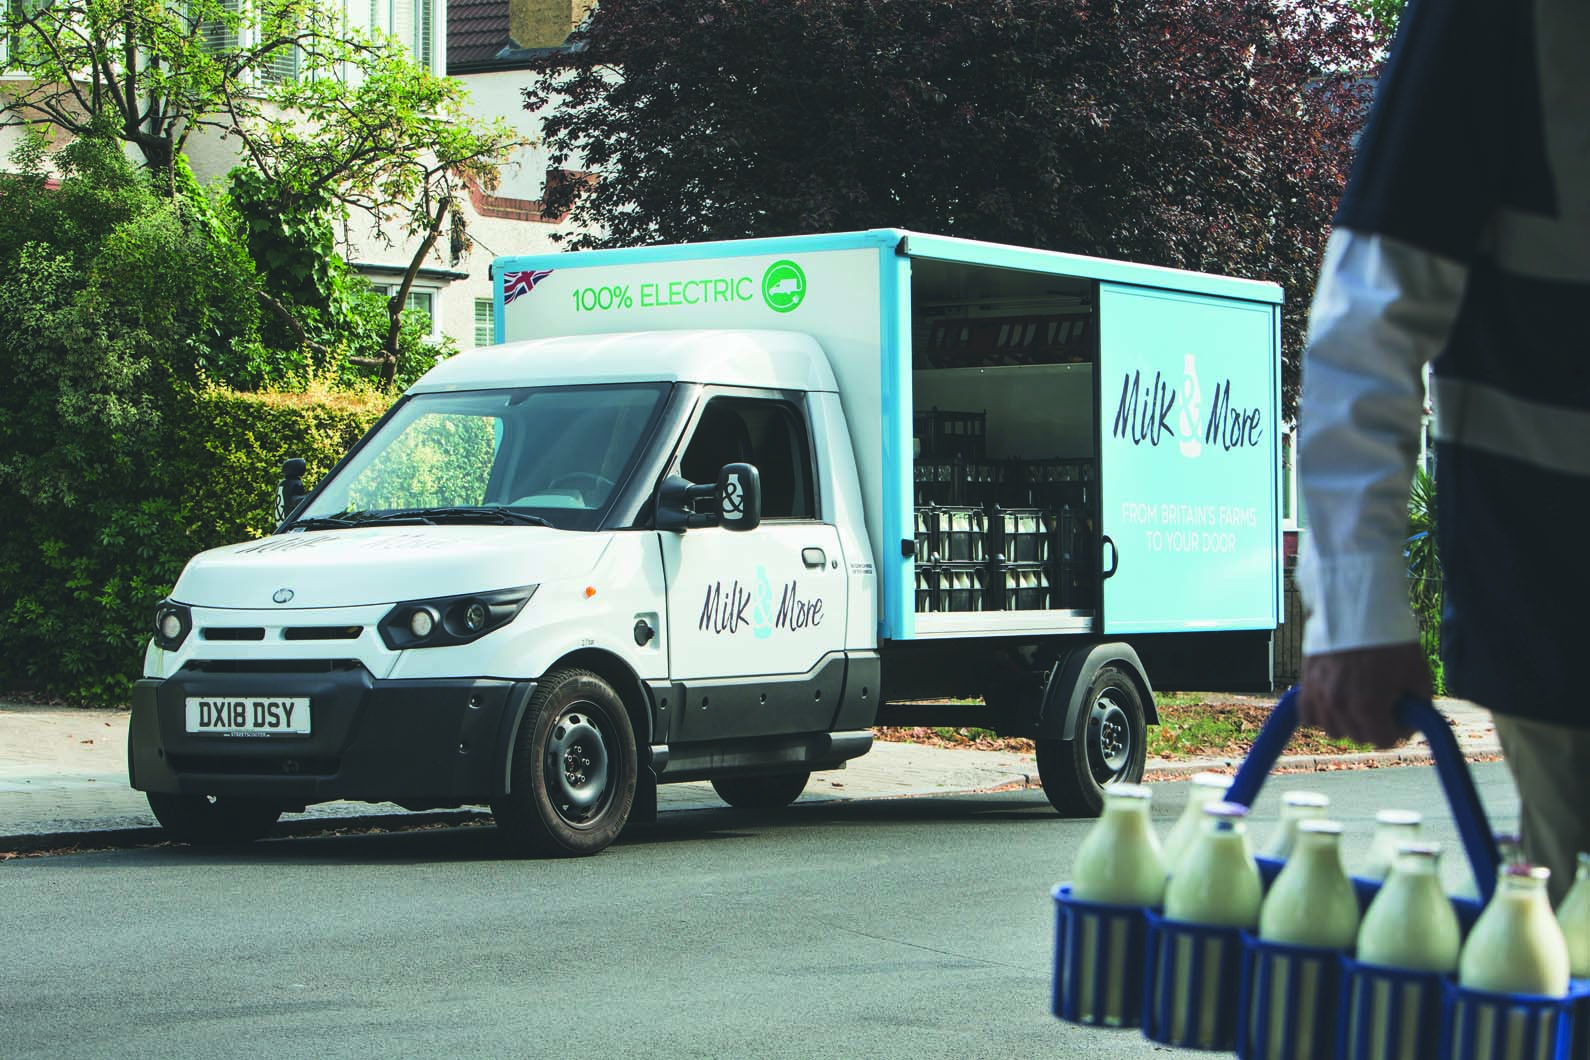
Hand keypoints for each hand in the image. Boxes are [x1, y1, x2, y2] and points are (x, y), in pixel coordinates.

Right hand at [1299, 643, 1431, 748]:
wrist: (1357, 608)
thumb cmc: (1390, 640)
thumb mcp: (1417, 674)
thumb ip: (1417, 706)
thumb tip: (1412, 721)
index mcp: (1369, 707)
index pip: (1383, 741)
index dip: (1398, 730)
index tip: (1402, 715)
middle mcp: (1340, 706)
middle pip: (1358, 737)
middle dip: (1375, 726)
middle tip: (1385, 705)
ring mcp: (1319, 695)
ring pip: (1333, 730)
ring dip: (1348, 722)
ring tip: (1359, 702)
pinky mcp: (1306, 683)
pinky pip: (1308, 715)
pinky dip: (1321, 714)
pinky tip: (1335, 702)